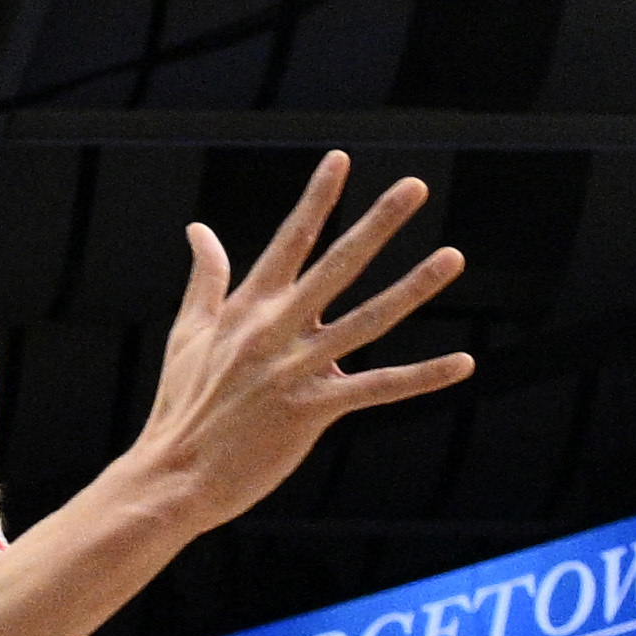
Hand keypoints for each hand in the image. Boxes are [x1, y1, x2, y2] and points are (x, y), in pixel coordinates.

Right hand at [118, 154, 472, 534]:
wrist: (173, 476)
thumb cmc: (181, 407)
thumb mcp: (189, 334)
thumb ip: (205, 279)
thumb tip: (198, 229)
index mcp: (246, 308)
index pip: (289, 240)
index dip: (317, 199)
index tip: (341, 159)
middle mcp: (274, 330)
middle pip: (337, 266)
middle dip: (377, 224)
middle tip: (414, 186)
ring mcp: (296, 369)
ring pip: (368, 319)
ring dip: (414, 287)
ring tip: (453, 256)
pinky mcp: (313, 410)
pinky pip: (378, 388)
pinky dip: (422, 376)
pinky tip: (463, 363)